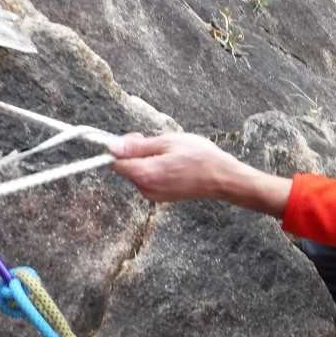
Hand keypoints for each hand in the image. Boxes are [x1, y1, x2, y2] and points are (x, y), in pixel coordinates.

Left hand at [110, 132, 237, 202]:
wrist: (222, 178)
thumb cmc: (200, 157)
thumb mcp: (168, 142)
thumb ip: (137, 146)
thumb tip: (112, 146)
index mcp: (145, 174)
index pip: (116, 162)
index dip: (122, 147)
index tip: (137, 138)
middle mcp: (146, 189)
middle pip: (127, 167)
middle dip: (137, 153)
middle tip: (159, 143)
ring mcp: (154, 195)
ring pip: (139, 173)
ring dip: (148, 161)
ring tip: (171, 154)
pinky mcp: (161, 198)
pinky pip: (149, 180)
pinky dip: (156, 170)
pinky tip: (174, 164)